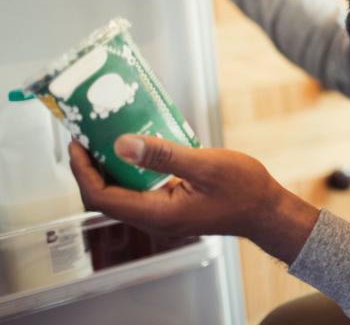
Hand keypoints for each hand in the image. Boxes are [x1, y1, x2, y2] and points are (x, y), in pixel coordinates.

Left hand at [69, 135, 319, 263]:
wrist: (267, 210)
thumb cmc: (244, 189)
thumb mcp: (206, 165)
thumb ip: (163, 155)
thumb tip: (121, 144)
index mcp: (158, 214)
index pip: (103, 197)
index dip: (83, 172)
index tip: (77, 144)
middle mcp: (155, 220)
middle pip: (106, 197)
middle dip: (90, 168)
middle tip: (87, 135)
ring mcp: (163, 215)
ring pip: (122, 194)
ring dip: (109, 168)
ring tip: (107, 137)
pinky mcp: (172, 208)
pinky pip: (140, 191)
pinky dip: (130, 170)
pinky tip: (137, 149)